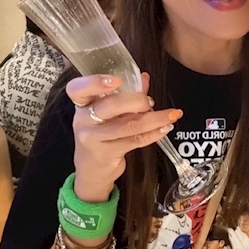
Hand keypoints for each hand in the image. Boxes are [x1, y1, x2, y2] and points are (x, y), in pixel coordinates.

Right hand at [66, 73, 181, 201]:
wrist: (91, 170)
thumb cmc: (100, 135)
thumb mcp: (107, 114)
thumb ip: (125, 94)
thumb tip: (144, 78)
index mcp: (82, 104)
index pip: (78, 89)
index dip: (95, 82)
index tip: (116, 80)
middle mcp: (83, 120)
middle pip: (111, 105)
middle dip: (137, 100)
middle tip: (151, 101)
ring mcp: (93, 138)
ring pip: (128, 125)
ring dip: (154, 118)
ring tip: (171, 115)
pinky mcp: (106, 153)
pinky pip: (135, 140)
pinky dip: (154, 133)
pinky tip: (165, 128)